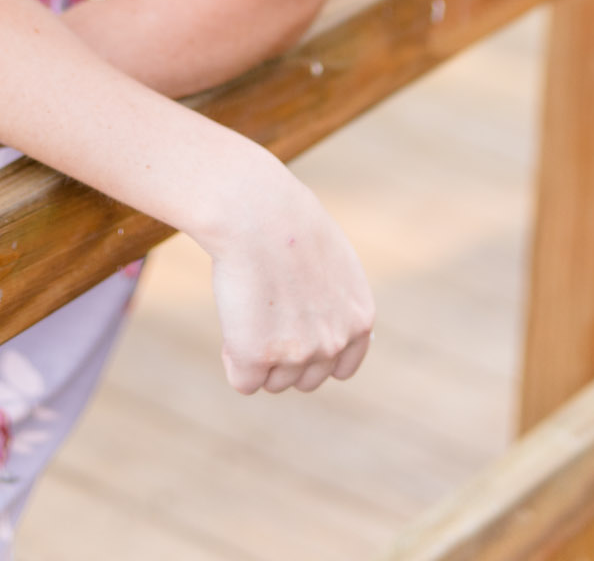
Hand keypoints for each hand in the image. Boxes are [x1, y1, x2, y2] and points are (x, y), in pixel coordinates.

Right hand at [204, 170, 372, 394]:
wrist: (256, 211)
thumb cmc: (287, 223)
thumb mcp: (334, 261)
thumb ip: (337, 302)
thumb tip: (341, 330)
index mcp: (359, 319)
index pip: (341, 369)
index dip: (313, 352)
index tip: (294, 331)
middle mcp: (335, 342)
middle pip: (303, 379)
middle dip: (283, 355)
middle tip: (264, 309)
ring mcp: (297, 354)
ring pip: (272, 382)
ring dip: (258, 356)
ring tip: (249, 305)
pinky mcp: (257, 358)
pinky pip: (243, 381)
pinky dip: (233, 359)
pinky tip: (234, 317)